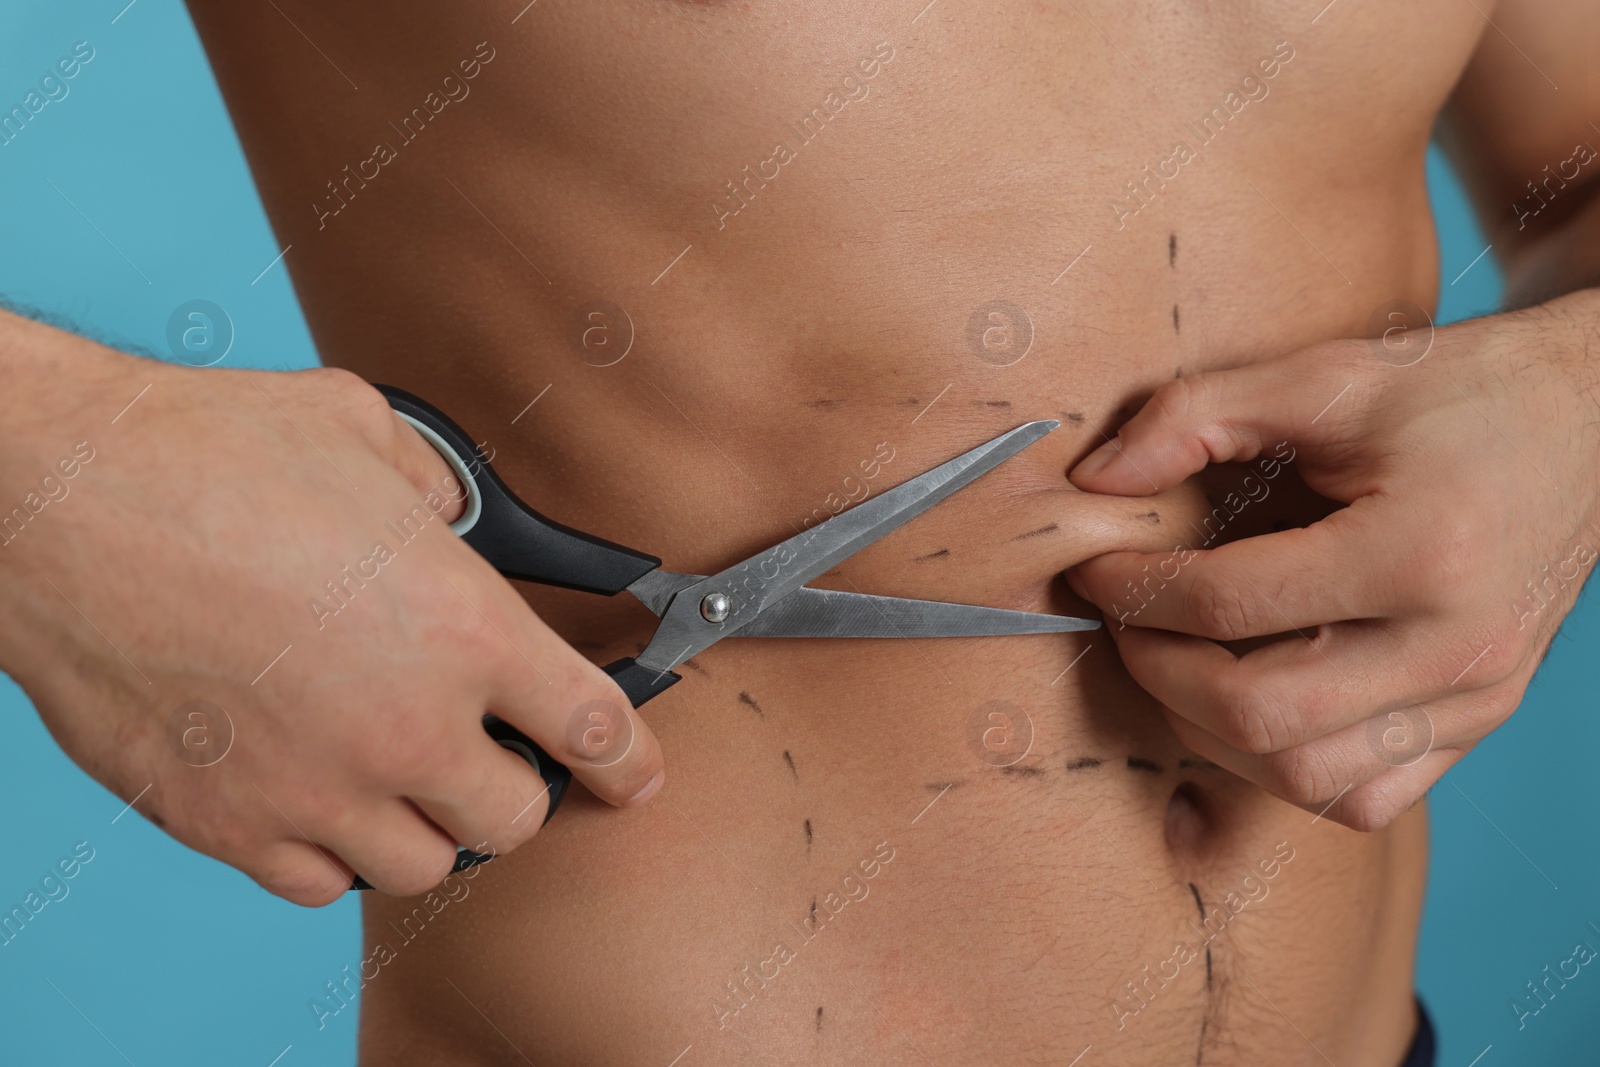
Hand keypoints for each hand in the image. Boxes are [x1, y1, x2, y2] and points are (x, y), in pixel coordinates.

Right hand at [0, 313, 663, 902]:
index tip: (634, 774)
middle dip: (517, 786)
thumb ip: (441, 494)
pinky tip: (322, 797)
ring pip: (423, 864)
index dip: (628, 759)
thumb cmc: (205, 452)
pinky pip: (322, 884)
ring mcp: (316, 788)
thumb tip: (456, 526)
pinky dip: (337, 852)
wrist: (61, 502)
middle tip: (488, 751)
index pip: (592, 726)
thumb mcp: (367, 433)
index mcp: (462, 627)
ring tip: (400, 773)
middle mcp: (405, 725)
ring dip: (429, 825)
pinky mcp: (229, 825)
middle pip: (516, 817)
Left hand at [1064, 295, 1599, 829]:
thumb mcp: (1327, 374)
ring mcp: (1478, 696)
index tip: (1097, 567)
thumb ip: (1197, 414)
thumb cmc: (1458, 392)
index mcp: (1421, 551)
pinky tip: (1254, 702)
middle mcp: (1459, 644)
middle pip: (1260, 715)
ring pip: (1306, 778)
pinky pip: (1363, 797)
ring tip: (1177, 660)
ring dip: (1211, 731)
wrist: (1589, 423)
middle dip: (1159, 671)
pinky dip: (1287, 767)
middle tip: (1125, 619)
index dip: (1137, 591)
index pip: (1232, 607)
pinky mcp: (1480, 721)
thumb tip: (1095, 483)